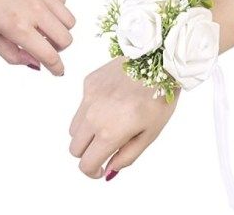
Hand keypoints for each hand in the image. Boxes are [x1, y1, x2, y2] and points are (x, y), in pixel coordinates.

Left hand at [0, 0, 74, 74]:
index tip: (58, 70)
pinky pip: (62, 0)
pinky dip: (55, 9)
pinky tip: (40, 7)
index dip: (56, 67)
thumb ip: (12, 54)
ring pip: (69, 20)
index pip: (49, 55)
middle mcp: (34, 9)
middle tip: (44, 45)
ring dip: (60, 29)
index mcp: (17, 26)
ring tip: (44, 26)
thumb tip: (35, 63)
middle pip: (66, 39)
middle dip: (58, 48)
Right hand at [69, 57, 178, 179]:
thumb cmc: (159, 98)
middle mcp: (93, 116)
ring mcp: (88, 97)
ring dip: (86, 133)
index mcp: (109, 132)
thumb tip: (109, 169)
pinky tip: (111, 102)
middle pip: (74, 147)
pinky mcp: (88, 82)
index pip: (85, 163)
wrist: (158, 61)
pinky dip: (91, 111)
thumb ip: (127, 156)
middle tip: (104, 148)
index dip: (92, 171)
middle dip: (87, 153)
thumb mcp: (150, 134)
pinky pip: (82, 105)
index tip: (100, 168)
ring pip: (74, 127)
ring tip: (108, 124)